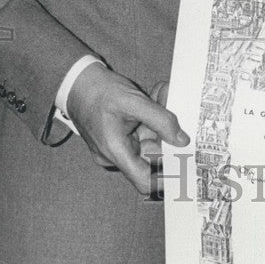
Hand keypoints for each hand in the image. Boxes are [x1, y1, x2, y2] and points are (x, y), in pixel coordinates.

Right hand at [67, 66, 188, 194]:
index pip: (145, 180)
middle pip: (152, 154)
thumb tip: (181, 139)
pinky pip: (141, 132)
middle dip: (167, 133)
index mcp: (116, 152)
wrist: (77, 83)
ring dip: (159, 119)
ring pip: (149, 139)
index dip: (167, 178)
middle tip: (178, 110)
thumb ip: (160, 120)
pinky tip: (156, 96)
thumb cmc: (99, 91)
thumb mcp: (133, 101)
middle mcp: (116, 155)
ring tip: (164, 94)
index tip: (187, 166)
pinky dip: (150, 117)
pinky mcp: (119, 138)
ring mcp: (117, 147)